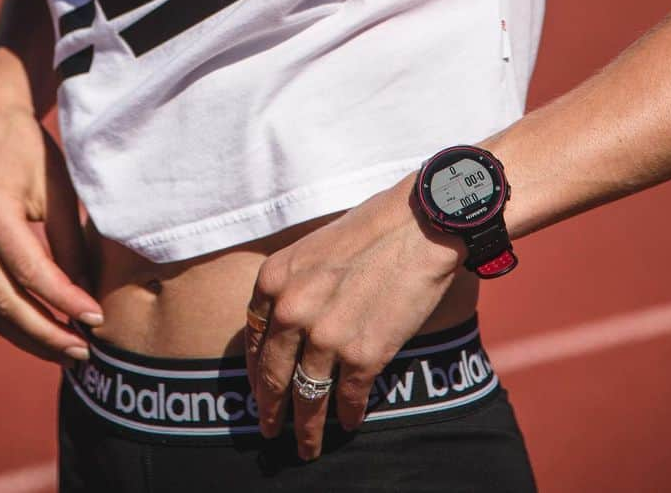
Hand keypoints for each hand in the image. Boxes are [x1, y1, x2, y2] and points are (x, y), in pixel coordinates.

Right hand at [0, 101, 102, 363]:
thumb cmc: (30, 151)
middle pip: (5, 301)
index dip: (65, 300)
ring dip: (29, 335)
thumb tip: (85, 294)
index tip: (96, 319)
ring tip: (67, 350)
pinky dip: (13, 320)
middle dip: (46, 333)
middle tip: (83, 351)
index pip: (30, 272)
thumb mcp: (58, 187)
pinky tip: (44, 331)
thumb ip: (69, 240)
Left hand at [245, 180, 462, 460]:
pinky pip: (348, 398)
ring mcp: (326, 336)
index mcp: (273, 280)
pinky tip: (349, 423)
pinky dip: (348, 415)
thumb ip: (292, 288)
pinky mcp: (363, 355)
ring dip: (308, 428)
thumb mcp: (310, 250)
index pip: (252, 340)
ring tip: (308, 446)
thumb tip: (285, 330)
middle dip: (272, 411)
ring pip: (308, 396)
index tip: (259, 395)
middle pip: (274, 376)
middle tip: (270, 432)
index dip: (256, 374)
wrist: (418, 225)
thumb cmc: (368, 229)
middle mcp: (291, 310)